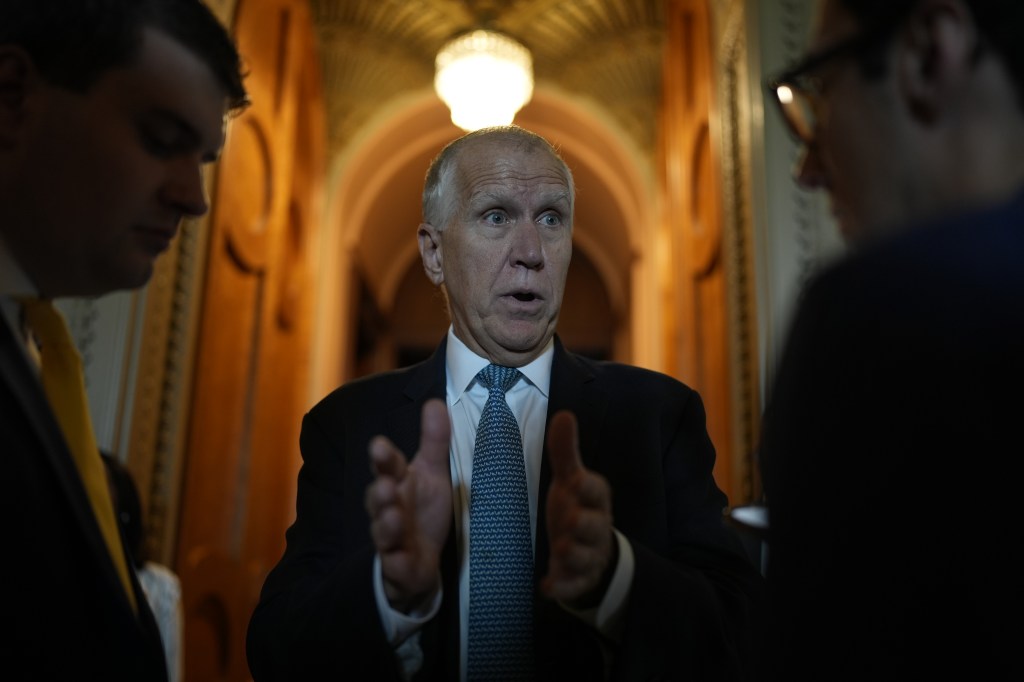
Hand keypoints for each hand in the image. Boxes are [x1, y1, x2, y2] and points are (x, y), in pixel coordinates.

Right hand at [365, 399, 451, 611]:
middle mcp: (388, 508)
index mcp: (397, 483)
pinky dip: (395, 562)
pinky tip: (398, 559)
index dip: (383, 457)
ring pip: (383, 531)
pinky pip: (394, 565)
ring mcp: (391, 538)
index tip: (379, 445)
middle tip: (386, 484)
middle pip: (379, 498)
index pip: (389, 467)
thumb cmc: (422, 511)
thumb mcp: (433, 474)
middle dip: (380, 491)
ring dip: (386, 524)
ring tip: (393, 516)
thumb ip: (434, 441)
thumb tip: (434, 402)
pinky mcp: (398, 566)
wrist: (419, 562)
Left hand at [542, 409, 615, 607]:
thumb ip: (565, 452)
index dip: (588, 486)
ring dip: (573, 554)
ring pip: (586, 557)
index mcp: (595, 500)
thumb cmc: (577, 507)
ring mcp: (589, 555)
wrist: (591, 552)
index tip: (575, 480)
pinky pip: (574, 585)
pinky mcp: (579, 579)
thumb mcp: (570, 480)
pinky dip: (562, 587)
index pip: (598, 491)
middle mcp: (596, 527)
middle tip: (569, 520)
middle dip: (583, 524)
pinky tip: (547, 587)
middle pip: (595, 526)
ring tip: (559, 551)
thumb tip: (564, 414)